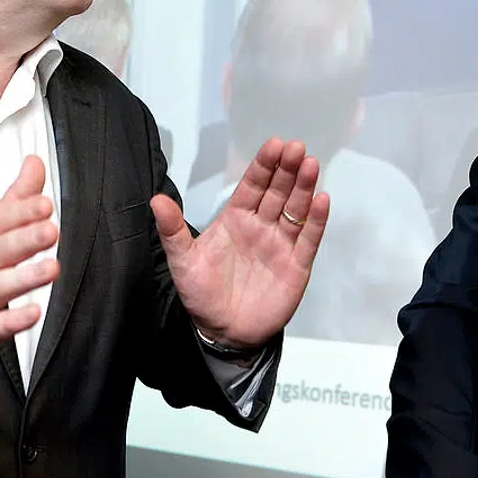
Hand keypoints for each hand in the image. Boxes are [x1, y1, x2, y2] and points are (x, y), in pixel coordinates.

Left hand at [151, 138, 328, 348]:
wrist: (224, 333)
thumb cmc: (202, 295)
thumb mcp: (183, 262)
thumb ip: (172, 231)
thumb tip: (156, 200)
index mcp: (235, 219)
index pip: (252, 185)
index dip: (264, 165)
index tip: (275, 144)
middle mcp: (261, 226)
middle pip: (278, 191)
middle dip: (287, 169)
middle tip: (297, 148)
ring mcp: (281, 244)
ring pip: (295, 210)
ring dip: (304, 188)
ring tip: (311, 165)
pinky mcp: (297, 266)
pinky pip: (309, 239)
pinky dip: (316, 220)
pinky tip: (322, 200)